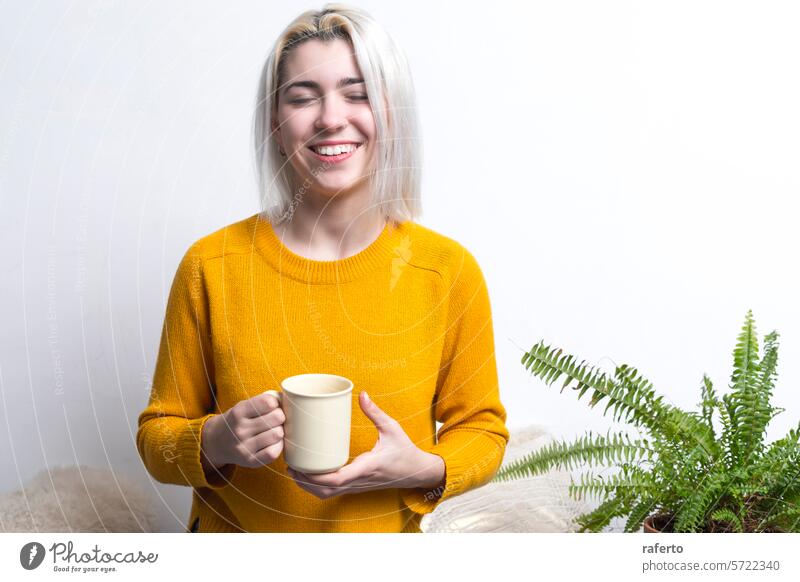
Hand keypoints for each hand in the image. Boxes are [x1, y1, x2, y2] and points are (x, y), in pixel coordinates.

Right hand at [201, 392, 284, 469]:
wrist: (216, 442)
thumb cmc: (238, 421)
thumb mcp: (243, 406)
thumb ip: (263, 402)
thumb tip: (289, 400)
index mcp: (238, 412)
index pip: (268, 402)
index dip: (275, 403)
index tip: (273, 406)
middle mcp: (239, 430)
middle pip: (277, 418)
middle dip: (280, 416)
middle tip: (275, 419)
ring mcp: (244, 447)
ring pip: (277, 434)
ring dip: (280, 431)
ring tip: (273, 430)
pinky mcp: (250, 461)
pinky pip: (273, 452)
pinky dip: (277, 446)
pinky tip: (273, 442)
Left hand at [286, 391, 444, 499]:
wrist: (417, 472)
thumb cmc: (405, 451)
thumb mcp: (392, 428)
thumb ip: (375, 412)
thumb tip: (361, 394)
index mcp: (367, 467)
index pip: (337, 479)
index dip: (315, 476)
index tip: (300, 466)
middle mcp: (359, 480)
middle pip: (325, 490)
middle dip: (304, 481)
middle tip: (289, 465)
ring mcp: (357, 486)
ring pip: (327, 495)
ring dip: (308, 487)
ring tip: (294, 472)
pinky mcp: (356, 486)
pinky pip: (333, 493)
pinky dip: (317, 488)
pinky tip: (308, 476)